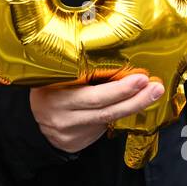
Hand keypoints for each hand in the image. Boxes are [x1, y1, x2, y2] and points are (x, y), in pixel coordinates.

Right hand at [28, 73, 163, 153]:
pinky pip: (104, 126)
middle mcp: (61, 112)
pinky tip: (138, 104)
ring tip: (153, 93)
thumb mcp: (51, 76)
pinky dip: (123, 114)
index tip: (138, 76)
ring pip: (107, 118)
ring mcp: (70, 129)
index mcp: (53, 91)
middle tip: (152, 85)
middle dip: (131, 95)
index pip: (88, 92)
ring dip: (134, 105)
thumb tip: (106, 44)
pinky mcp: (78, 141)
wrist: (33, 126)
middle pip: (101, 106)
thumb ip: (73, 67)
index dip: (116, 87)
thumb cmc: (48, 92)